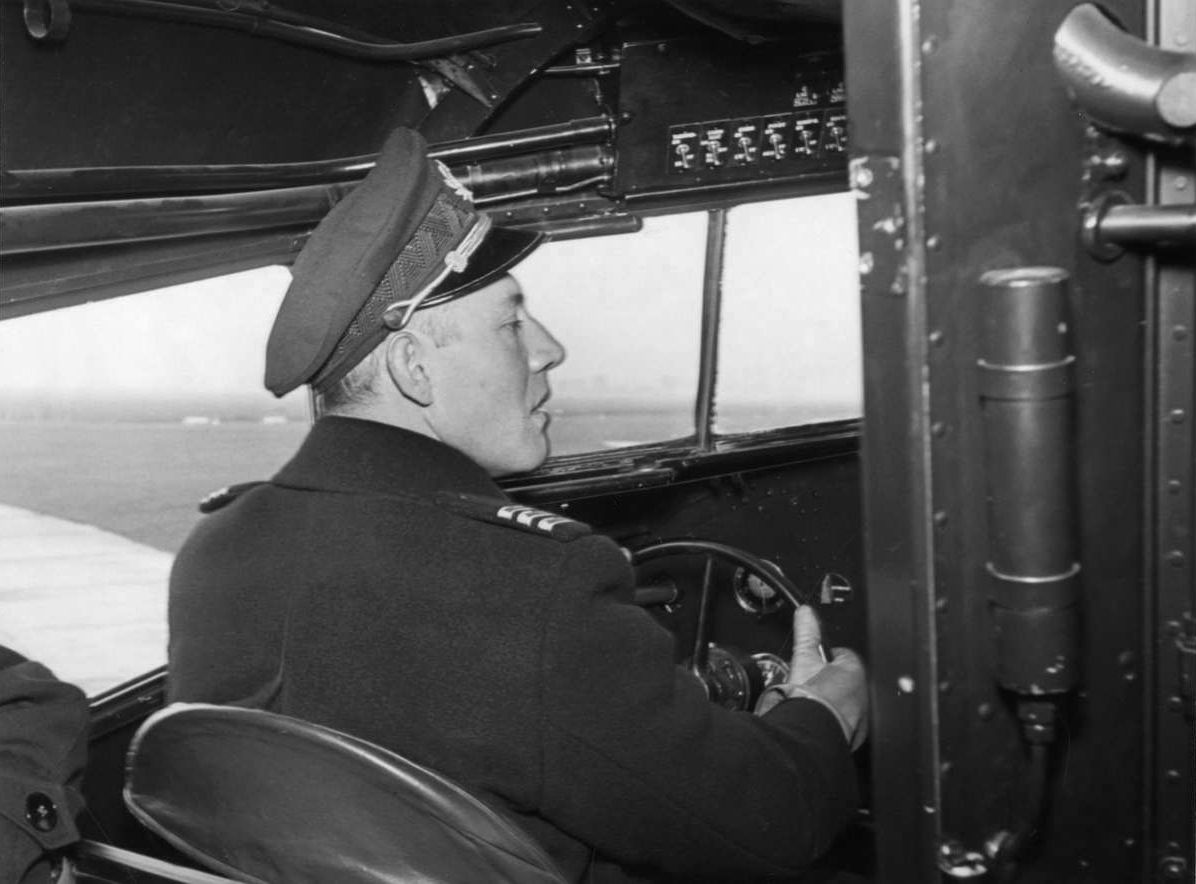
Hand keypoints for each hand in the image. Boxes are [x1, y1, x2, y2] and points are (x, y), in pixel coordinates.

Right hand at [756, 605, 868, 750]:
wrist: (811, 730)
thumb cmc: (811, 695)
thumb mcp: (804, 658)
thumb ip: (807, 633)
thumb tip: (806, 613)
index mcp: (855, 668)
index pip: (842, 655)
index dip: (824, 658)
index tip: (813, 664)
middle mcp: (864, 690)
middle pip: (846, 678)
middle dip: (831, 679)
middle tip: (812, 684)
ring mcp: (862, 713)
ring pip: (847, 700)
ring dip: (835, 699)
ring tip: (815, 702)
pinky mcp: (857, 732)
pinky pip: (847, 720)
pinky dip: (837, 719)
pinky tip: (821, 718)